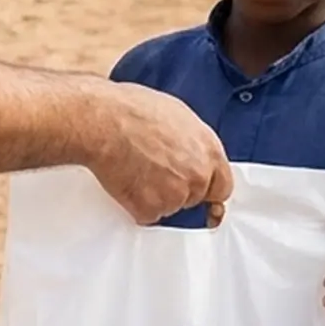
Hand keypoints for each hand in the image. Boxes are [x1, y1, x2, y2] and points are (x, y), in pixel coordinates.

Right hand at [84, 82, 233, 224]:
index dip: (208, 189)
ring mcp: (175, 195)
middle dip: (176, 190)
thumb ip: (192, 141)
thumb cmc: (132, 110)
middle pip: (193, 198)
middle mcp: (198, 175)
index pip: (222, 186)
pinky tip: (125, 180)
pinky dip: (135, 205)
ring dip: (154, 197)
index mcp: (209, 150)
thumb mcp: (177, 115)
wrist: (102, 122)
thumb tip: (190, 151)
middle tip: (152, 171)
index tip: (202, 196)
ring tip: (134, 169)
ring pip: (169, 207)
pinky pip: (146, 215)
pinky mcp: (151, 209)